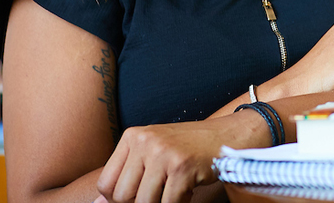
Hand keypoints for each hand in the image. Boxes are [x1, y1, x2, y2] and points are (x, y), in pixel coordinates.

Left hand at [95, 110, 268, 202]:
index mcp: (133, 137)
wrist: (228, 136)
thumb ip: (127, 175)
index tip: (138, 196)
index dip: (119, 200)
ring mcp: (163, 153)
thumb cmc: (189, 148)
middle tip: (160, 194)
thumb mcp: (153, 153)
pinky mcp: (182, 167)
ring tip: (174, 192)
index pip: (106, 184)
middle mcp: (145, 141)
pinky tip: (187, 192)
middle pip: (121, 196)